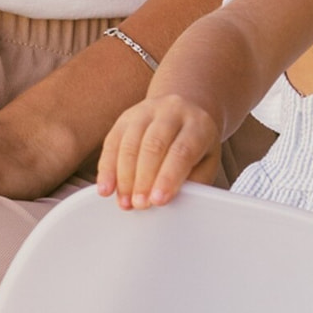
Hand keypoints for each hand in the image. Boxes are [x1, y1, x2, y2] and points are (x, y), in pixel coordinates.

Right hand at [97, 96, 223, 207]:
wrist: (184, 108)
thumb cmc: (196, 144)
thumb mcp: (207, 161)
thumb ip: (194, 181)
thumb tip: (173, 202)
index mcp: (198, 124)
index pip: (182, 151)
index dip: (168, 177)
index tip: (158, 200)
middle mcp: (172, 111)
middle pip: (153, 145)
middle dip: (143, 179)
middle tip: (140, 204)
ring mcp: (146, 111)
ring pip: (130, 143)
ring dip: (124, 177)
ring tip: (125, 202)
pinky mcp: (125, 117)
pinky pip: (112, 142)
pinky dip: (107, 168)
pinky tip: (106, 188)